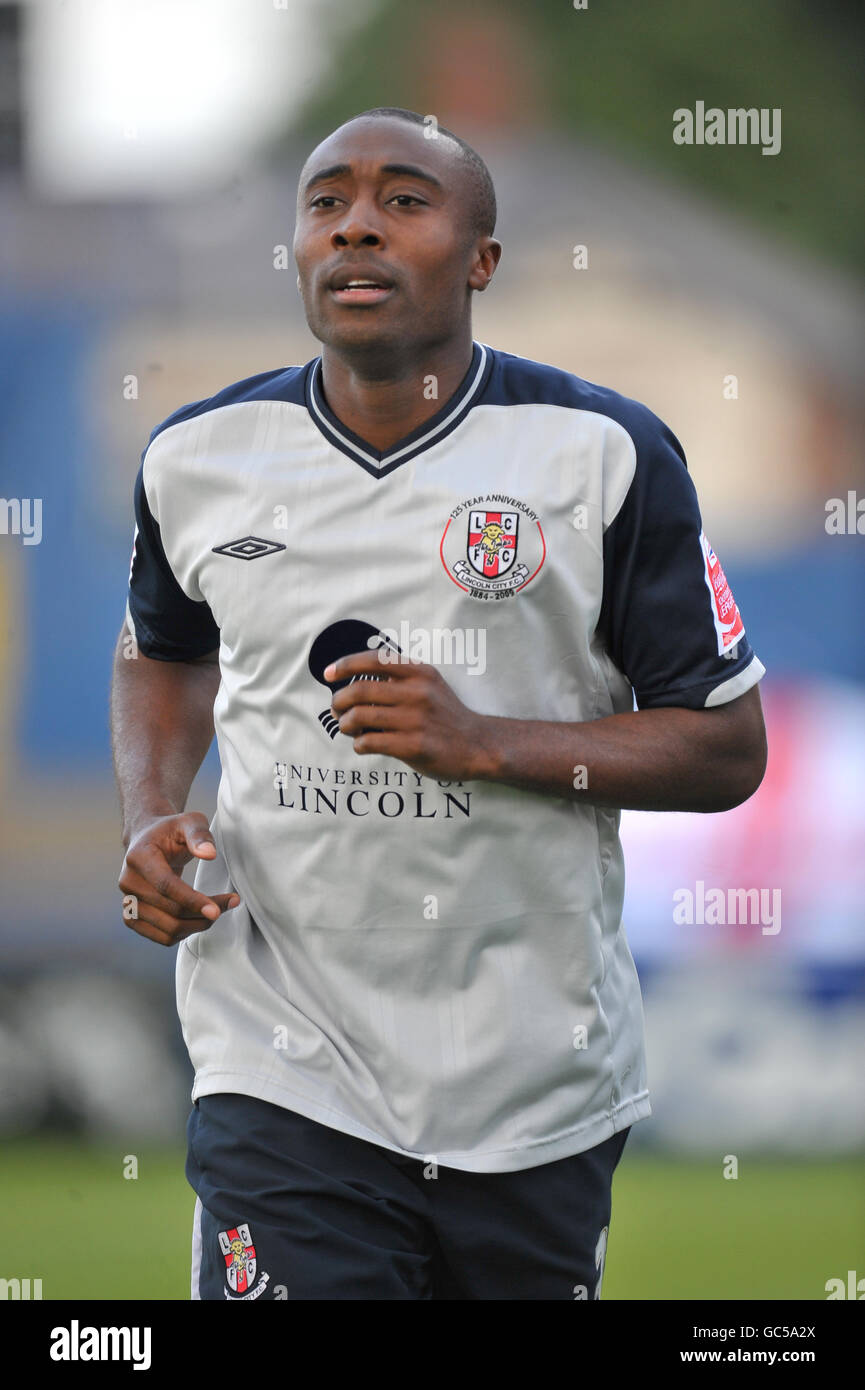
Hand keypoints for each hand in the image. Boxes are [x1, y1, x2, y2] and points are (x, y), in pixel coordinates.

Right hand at [118, 812, 239, 946]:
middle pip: (170, 911)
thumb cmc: (171, 831)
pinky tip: (199, 918)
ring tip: (218, 910)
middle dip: (203, 913)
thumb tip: (209, 854)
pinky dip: (185, 933)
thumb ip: (200, 835)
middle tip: (231, 903)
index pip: (165, 886)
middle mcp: (128, 882)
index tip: (217, 910)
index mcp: (139, 856)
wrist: (148, 840)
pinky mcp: (133, 917)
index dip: (191, 900)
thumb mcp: (189, 822)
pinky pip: (162, 937)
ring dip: (197, 925)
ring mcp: (128, 902)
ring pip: (168, 929)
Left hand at [325, 649, 495, 780]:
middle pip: (359, 690)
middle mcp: (417, 693)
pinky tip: (364, 745)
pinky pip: (369, 742)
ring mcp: (415, 720)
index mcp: (419, 673)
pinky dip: (359, 744)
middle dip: (338, 701)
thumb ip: (399, 677)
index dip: (344, 665)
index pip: (373, 660)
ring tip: (348, 728)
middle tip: (336, 709)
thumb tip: (354, 679)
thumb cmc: (445, 714)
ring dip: (345, 724)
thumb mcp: (429, 684)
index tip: (328, 673)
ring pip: (359, 717)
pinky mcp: (413, 746)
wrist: (477, 744)